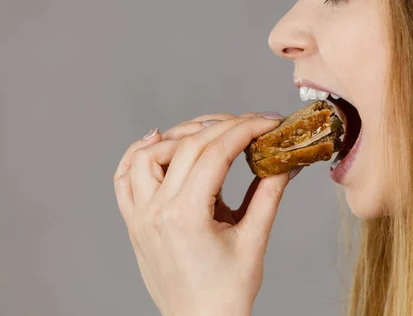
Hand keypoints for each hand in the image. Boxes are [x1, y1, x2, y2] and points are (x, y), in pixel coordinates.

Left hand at [113, 112, 296, 315]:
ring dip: (180, 136)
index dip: (245, 128)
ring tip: (211, 134)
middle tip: (252, 123)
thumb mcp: (254, 240)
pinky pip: (124, 178)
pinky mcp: (134, 222)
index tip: (268, 121)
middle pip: (187, 146)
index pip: (215, 152)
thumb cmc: (227, 292)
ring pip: (148, 154)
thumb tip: (287, 161)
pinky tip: (160, 141)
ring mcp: (139, 216)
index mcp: (186, 216)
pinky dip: (140, 154)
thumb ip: (270, 193)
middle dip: (224, 126)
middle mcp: (156, 211)